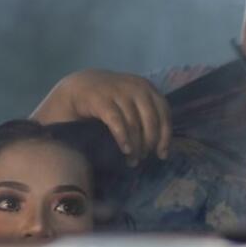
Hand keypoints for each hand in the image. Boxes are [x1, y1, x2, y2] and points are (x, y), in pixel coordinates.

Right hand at [31, 70, 170, 164]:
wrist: (80, 86)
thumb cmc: (112, 99)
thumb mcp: (133, 101)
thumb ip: (147, 115)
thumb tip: (164, 146)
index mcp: (147, 88)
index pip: (164, 113)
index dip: (165, 135)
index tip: (162, 154)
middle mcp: (136, 88)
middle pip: (150, 120)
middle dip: (149, 143)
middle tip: (143, 158)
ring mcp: (118, 92)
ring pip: (134, 123)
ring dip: (135, 146)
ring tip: (132, 160)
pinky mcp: (101, 100)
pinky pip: (116, 122)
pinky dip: (122, 138)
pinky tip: (124, 150)